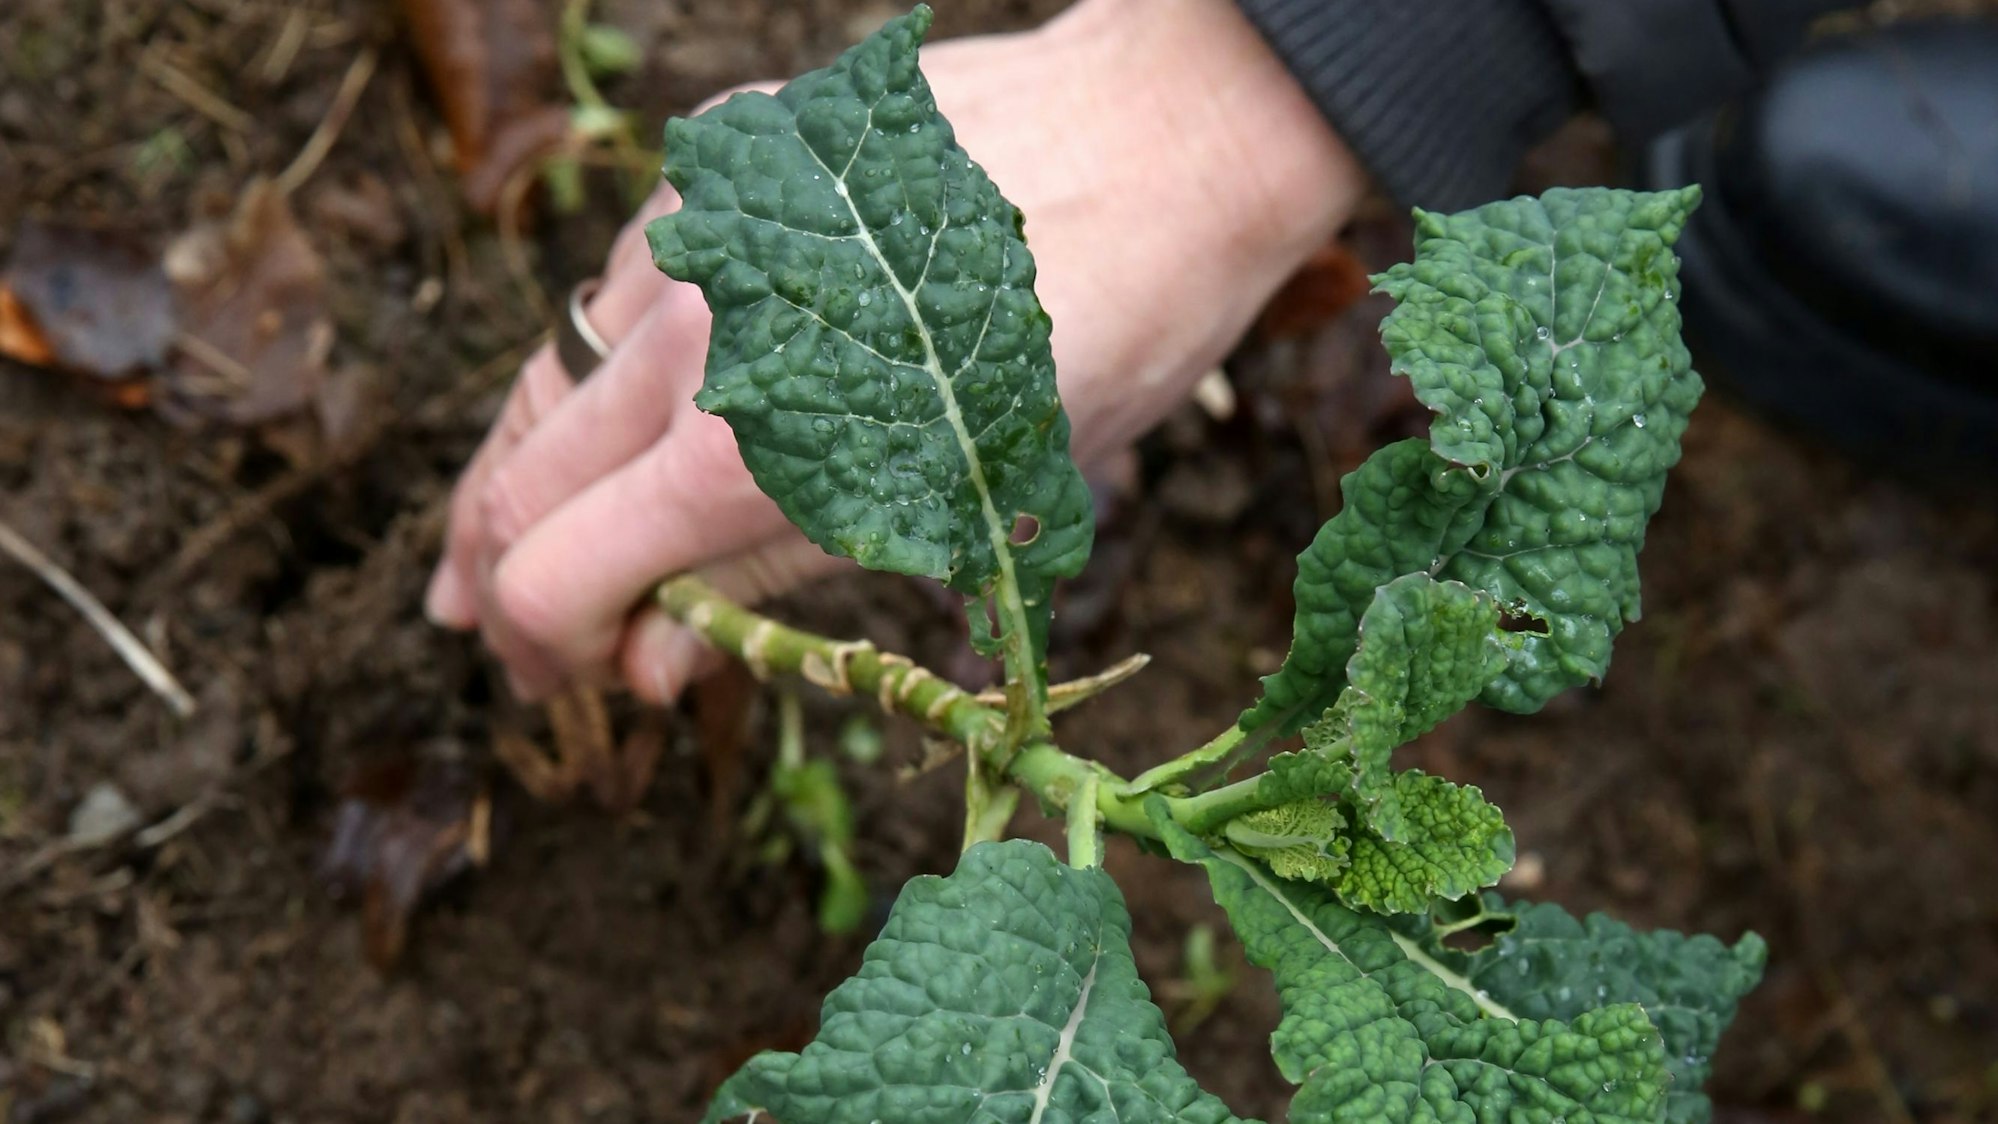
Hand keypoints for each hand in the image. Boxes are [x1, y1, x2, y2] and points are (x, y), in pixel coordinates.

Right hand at [425, 0, 1365, 702]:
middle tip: (515, 638)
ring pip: (557, 368)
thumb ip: (776, 582)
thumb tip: (651, 664)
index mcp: (746, 448)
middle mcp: (690, 333)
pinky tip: (630, 393)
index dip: (542, 651)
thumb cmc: (1102, 346)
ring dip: (536, 467)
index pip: (549, 574)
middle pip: (519, 477)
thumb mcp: (959, 513)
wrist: (1166, 140)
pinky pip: (628, 273)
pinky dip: (613, 354)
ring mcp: (697, 229)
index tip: (567, 682)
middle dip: (500, 576)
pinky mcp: (725, 159)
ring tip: (517, 531)